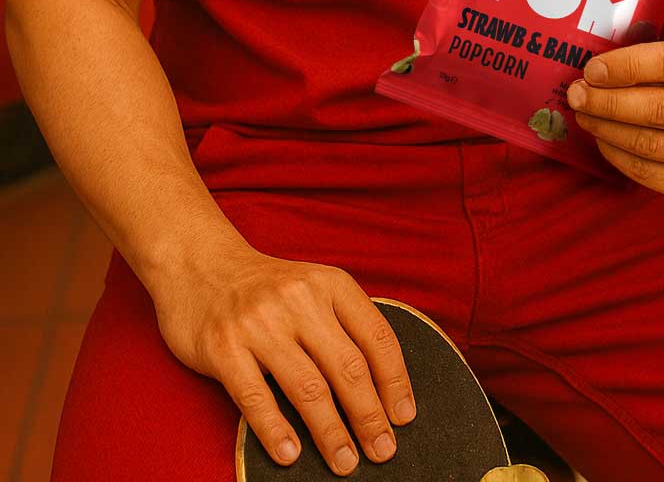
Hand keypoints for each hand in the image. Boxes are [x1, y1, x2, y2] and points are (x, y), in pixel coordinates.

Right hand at [151, 241, 416, 474]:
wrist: (199, 262)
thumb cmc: (266, 287)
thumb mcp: (313, 286)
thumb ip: (343, 323)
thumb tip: (381, 386)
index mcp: (330, 283)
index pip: (376, 336)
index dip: (395, 381)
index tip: (403, 417)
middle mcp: (299, 299)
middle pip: (347, 367)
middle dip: (369, 416)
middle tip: (383, 451)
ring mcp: (259, 323)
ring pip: (308, 387)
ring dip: (331, 432)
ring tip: (345, 463)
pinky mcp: (223, 347)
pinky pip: (256, 397)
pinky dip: (277, 430)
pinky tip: (291, 455)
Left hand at [566, 38, 663, 206]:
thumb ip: (640, 57)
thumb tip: (591, 76)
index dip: (624, 66)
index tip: (591, 70)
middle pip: (659, 109)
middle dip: (607, 102)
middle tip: (577, 95)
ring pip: (650, 145)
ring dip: (606, 130)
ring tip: (584, 115)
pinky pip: (648, 175)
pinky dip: (617, 156)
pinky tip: (603, 139)